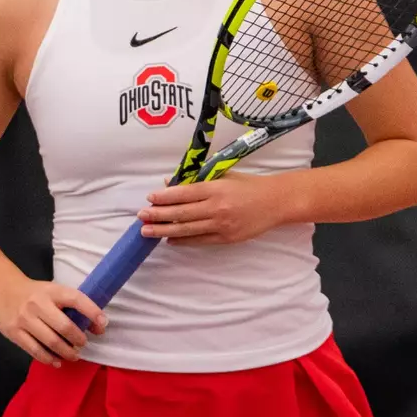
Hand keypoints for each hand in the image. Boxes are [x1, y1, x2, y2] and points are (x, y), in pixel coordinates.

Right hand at [0, 276, 106, 365]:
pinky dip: (49, 359)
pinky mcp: (14, 333)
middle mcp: (38, 304)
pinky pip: (35, 350)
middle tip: (83, 344)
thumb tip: (99, 326)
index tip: (103, 324)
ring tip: (74, 355)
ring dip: (66, 352)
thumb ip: (74, 307)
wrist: (1, 290)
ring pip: (50, 341)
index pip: (76, 299)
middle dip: (78, 339)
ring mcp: (24, 319)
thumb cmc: (35, 293)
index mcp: (51, 291)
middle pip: (64, 326)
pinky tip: (57, 361)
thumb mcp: (54, 292)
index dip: (91, 311)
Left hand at [138, 172, 285, 245]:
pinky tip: (170, 240)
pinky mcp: (227, 238)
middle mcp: (217, 207)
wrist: (275, 202)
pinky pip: (200, 240)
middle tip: (141, 217)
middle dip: (159, 215)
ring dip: (165, 231)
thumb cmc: (249, 185)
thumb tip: (170, 182)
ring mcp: (222, 225)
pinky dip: (184, 240)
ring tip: (147, 232)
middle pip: (182, 213)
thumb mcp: (224, 175)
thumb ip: (198, 179)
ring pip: (188, 229)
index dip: (165, 197)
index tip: (150, 198)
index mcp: (216, 188)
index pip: (185, 193)